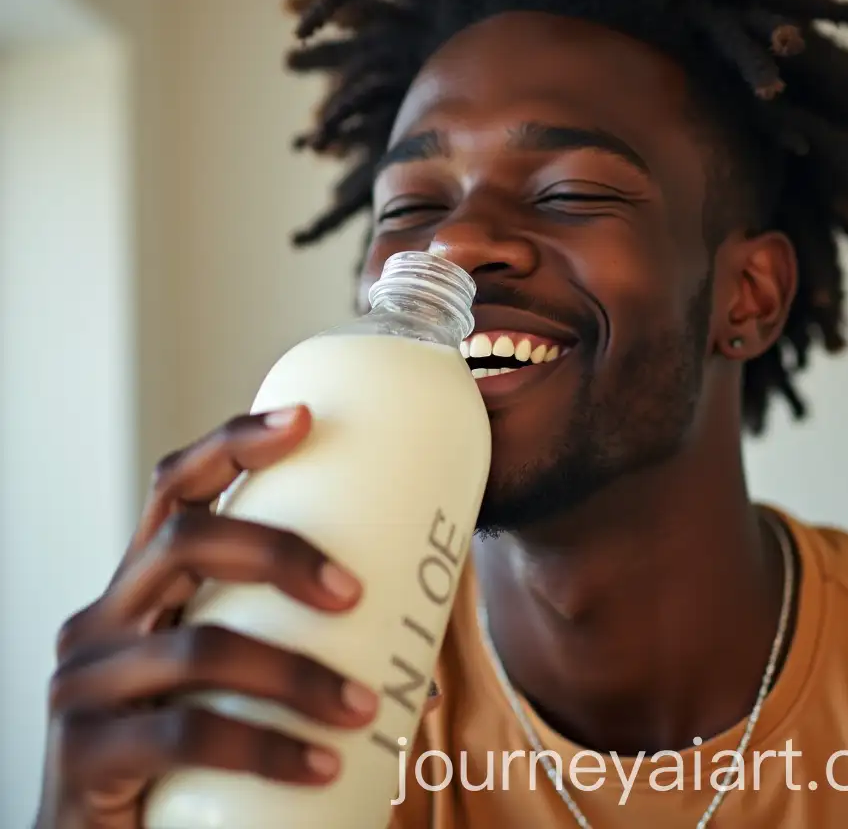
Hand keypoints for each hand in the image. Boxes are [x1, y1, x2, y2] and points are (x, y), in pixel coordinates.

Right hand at [33, 406, 377, 828]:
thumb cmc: (199, 745)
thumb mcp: (235, 672)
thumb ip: (292, 634)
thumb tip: (425, 620)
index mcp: (145, 584)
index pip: (177, 487)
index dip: (234, 443)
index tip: (306, 419)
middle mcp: (103, 618)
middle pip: (185, 543)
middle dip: (278, 552)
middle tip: (354, 593)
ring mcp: (84, 684)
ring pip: (199, 647)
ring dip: (295, 674)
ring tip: (364, 707)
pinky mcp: (83, 756)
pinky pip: (184, 736)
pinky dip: (266, 749)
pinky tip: (322, 767)